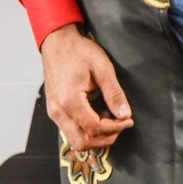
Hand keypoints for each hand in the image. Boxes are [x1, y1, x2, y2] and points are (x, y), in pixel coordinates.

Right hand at [40, 24, 132, 149]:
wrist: (57, 42)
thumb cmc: (77, 51)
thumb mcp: (102, 68)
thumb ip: (114, 93)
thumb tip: (125, 114)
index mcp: (70, 100)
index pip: (94, 128)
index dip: (114, 128)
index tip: (128, 120)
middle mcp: (58, 111)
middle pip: (82, 141)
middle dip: (105, 138)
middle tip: (121, 125)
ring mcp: (54, 112)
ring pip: (75, 139)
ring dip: (95, 137)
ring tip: (110, 121)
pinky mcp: (54, 110)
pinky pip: (69, 130)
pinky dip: (86, 130)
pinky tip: (98, 116)